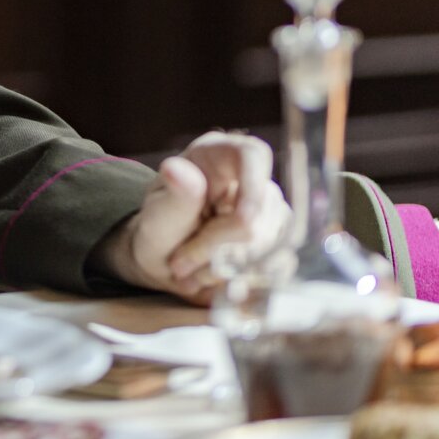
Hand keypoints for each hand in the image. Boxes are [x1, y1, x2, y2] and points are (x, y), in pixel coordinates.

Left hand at [97, 131, 288, 304]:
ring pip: (270, 247)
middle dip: (218, 250)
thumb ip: (175, 196)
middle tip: (180, 264)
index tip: (242, 222)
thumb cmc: (160, 228)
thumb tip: (175, 169)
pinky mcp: (279, 243)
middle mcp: (253, 179)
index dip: (253, 188)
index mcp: (220, 155)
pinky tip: (216, 283)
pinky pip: (278, 268)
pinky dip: (244, 283)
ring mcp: (271, 212)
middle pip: (259, 216)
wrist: (164, 262)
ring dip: (227, 270)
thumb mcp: (158, 214)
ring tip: (192, 272)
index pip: (253, 156)